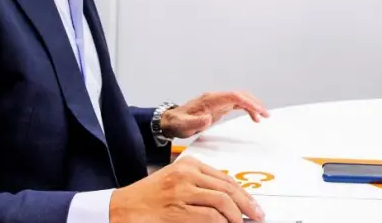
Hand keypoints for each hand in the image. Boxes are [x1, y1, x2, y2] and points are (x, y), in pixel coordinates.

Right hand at [109, 155, 264, 221]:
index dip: (243, 193)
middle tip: (258, 215)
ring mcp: (182, 191)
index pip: (224, 178)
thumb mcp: (175, 181)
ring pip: (222, 201)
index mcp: (188, 164)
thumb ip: (199, 185)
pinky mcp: (177, 209)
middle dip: (247, 204)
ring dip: (237, 215)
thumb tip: (229, 200)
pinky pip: (210, 216)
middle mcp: (186, 174)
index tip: (253, 204)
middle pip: (228, 188)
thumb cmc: (148, 198)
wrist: (123, 208)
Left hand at [161, 91, 268, 139]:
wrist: (171, 121)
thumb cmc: (177, 123)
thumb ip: (194, 122)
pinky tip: (253, 117)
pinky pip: (236, 104)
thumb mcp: (183, 126)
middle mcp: (215, 98)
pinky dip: (246, 109)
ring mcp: (217, 101)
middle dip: (254, 103)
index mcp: (209, 100)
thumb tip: (207, 118)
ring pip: (240, 99)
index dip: (247, 102)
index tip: (258, 112)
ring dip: (253, 106)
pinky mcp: (218, 107)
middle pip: (239, 95)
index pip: (233, 96)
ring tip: (263, 116)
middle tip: (266, 115)